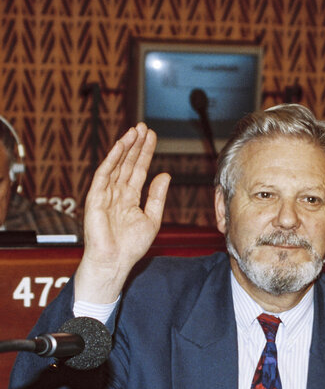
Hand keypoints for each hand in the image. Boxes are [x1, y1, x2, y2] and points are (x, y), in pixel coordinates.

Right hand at [74, 123, 170, 302]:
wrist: (115, 262)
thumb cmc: (131, 246)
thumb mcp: (152, 218)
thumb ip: (157, 196)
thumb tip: (165, 175)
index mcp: (130, 198)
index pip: (139, 169)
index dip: (145, 153)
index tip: (152, 137)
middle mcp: (117, 193)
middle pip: (127, 163)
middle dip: (136, 145)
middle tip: (143, 126)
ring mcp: (106, 194)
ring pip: (116, 165)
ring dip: (125, 147)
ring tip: (135, 130)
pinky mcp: (95, 198)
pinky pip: (104, 174)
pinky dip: (112, 159)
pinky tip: (120, 146)